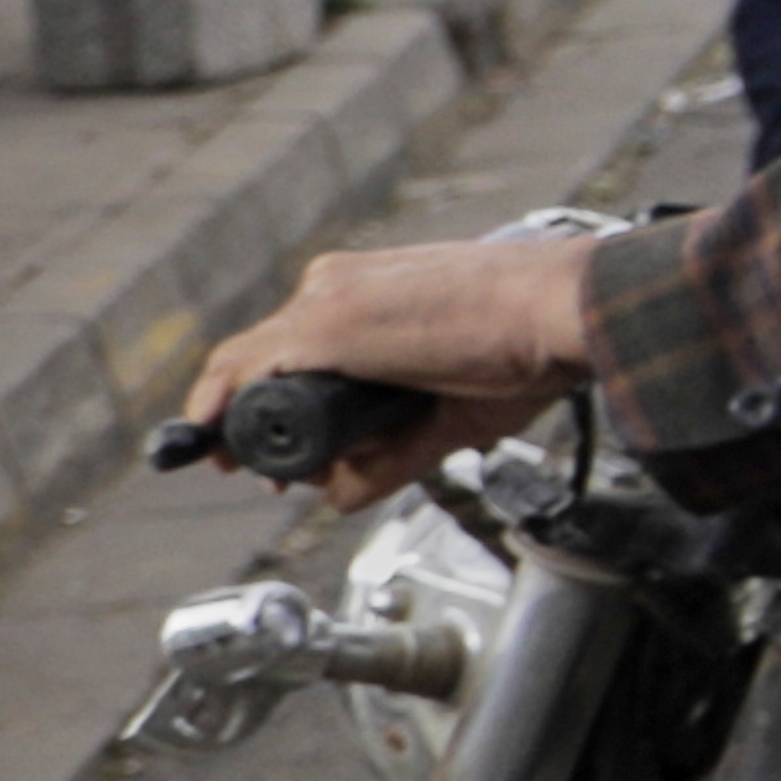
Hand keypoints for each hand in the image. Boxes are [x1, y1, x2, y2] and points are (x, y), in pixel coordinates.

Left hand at [175, 237, 603, 507]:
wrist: (567, 308)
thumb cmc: (536, 345)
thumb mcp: (454, 415)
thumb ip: (395, 453)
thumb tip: (341, 494)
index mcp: (369, 291)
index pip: (292, 346)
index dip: (274, 405)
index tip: (281, 454)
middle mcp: (337, 285)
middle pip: (265, 359)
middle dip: (257, 423)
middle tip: (274, 475)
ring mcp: (328, 300)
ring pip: (249, 366)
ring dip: (245, 425)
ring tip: (266, 472)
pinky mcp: (325, 325)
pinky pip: (241, 370)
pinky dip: (220, 408)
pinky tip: (213, 440)